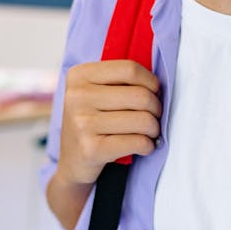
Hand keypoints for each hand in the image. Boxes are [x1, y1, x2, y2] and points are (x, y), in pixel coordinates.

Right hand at [57, 59, 162, 190]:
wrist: (72, 161)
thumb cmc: (92, 121)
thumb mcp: (96, 92)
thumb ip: (121, 81)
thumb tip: (158, 84)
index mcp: (80, 76)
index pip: (130, 69)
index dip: (151, 82)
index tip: (154, 92)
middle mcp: (77, 97)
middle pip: (140, 95)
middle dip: (156, 108)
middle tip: (154, 117)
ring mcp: (82, 123)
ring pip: (143, 120)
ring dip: (154, 129)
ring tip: (149, 132)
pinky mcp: (91, 149)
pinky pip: (137, 142)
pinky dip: (148, 145)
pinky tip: (144, 146)